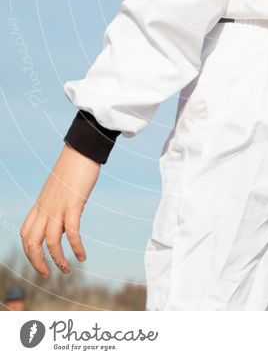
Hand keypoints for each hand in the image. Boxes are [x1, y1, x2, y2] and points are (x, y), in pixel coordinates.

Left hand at [20, 144, 99, 278]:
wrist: (81, 150)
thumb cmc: (72, 169)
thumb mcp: (59, 190)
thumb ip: (56, 206)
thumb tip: (61, 221)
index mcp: (40, 205)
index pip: (26, 234)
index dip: (30, 253)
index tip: (40, 264)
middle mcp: (45, 208)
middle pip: (32, 243)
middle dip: (38, 263)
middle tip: (49, 275)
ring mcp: (58, 206)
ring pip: (50, 242)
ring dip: (58, 260)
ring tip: (68, 269)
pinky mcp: (73, 203)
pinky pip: (72, 232)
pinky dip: (76, 247)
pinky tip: (83, 256)